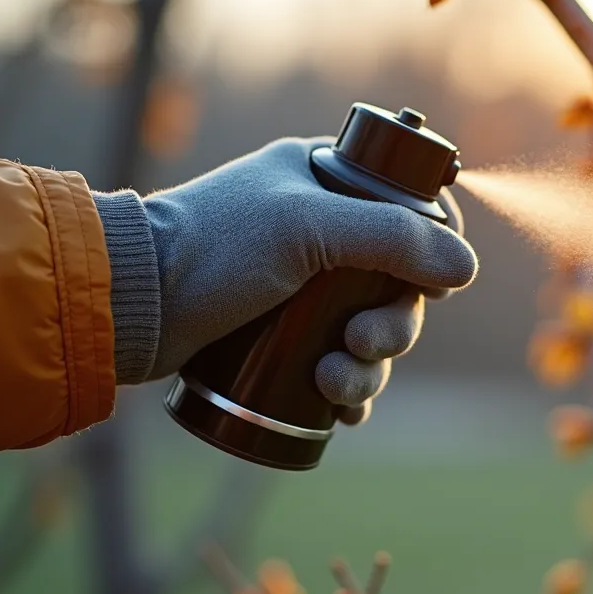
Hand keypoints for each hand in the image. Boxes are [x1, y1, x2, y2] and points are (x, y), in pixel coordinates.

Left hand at [136, 137, 476, 413]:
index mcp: (325, 180)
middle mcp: (318, 229)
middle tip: (362, 345)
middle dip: (392, 326)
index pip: (409, 204)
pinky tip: (341, 413)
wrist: (126, 304)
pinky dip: (349, 392)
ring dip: (369, 369)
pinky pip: (338, 366)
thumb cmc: (212, 249)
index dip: (434, 245)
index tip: (431, 284)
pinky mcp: (277, 335)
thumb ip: (393, 237)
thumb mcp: (308, 229)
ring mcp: (298, 286)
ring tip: (336, 388)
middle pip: (396, 284)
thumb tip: (466, 267)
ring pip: (369, 332)